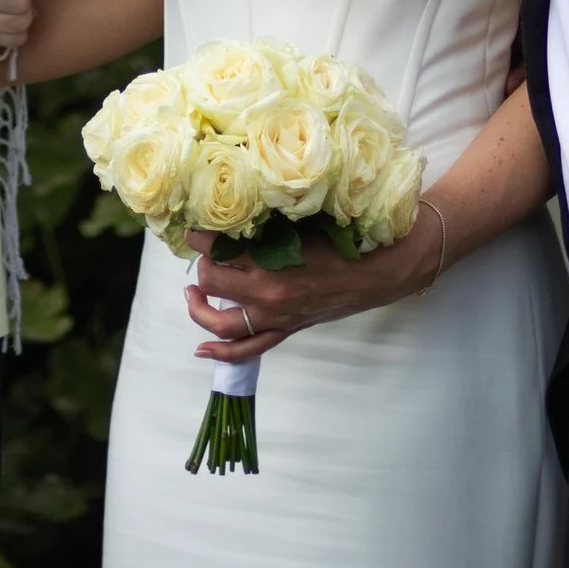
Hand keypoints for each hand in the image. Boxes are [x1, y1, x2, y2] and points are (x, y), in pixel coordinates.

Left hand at [183, 217, 439, 363]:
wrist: (375, 274)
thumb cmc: (341, 243)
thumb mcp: (301, 225)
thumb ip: (267, 224)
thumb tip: (234, 214)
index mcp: (271, 264)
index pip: (216, 249)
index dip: (199, 236)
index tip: (195, 228)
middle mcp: (267, 295)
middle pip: (212, 282)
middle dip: (203, 265)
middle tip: (205, 253)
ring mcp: (275, 318)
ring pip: (221, 324)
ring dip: (199, 309)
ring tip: (193, 293)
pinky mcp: (285, 330)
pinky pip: (247, 350)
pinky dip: (221, 353)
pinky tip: (201, 349)